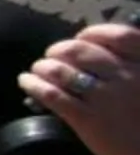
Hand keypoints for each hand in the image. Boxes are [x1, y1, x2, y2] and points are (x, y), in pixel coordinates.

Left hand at [18, 21, 139, 154]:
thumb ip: (133, 66)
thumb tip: (98, 52)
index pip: (118, 36)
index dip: (94, 33)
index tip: (82, 37)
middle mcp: (126, 77)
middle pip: (81, 51)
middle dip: (60, 50)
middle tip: (52, 55)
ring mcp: (106, 98)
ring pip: (62, 71)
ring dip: (43, 66)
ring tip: (37, 68)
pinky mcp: (88, 120)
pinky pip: (53, 96)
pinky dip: (34, 85)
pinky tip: (26, 81)